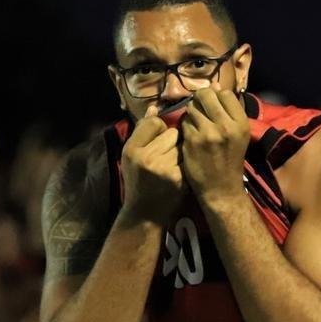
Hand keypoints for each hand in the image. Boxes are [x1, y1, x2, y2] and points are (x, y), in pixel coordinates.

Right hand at [121, 103, 183, 224]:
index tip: (157, 140)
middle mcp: (147, 157)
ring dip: (181, 151)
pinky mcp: (180, 178)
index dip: (160, 129)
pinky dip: (188, 163)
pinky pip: (189, 158)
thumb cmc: (137, 181)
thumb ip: (142, 131)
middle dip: (172, 140)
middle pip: (172, 132)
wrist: (145, 214)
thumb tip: (155, 107)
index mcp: (132, 149)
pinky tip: (181, 172)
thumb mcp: (131, 156)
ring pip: (183, 144)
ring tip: (173, 164)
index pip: (155, 122)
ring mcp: (165, 168)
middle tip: (166, 155)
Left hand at [180, 86, 250, 204]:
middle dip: (200, 99)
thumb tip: (215, 85)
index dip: (217, 96)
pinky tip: (191, 135)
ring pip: (192, 108)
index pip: (225, 93)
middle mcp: (226, 126)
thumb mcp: (238, 134)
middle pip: (206, 95)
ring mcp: (207, 133)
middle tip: (200, 108)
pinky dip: (186, 126)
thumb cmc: (230, 159)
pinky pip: (184, 122)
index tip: (214, 106)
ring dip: (192, 113)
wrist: (221, 188)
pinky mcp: (192, 141)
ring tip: (197, 124)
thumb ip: (228, 111)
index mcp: (241, 123)